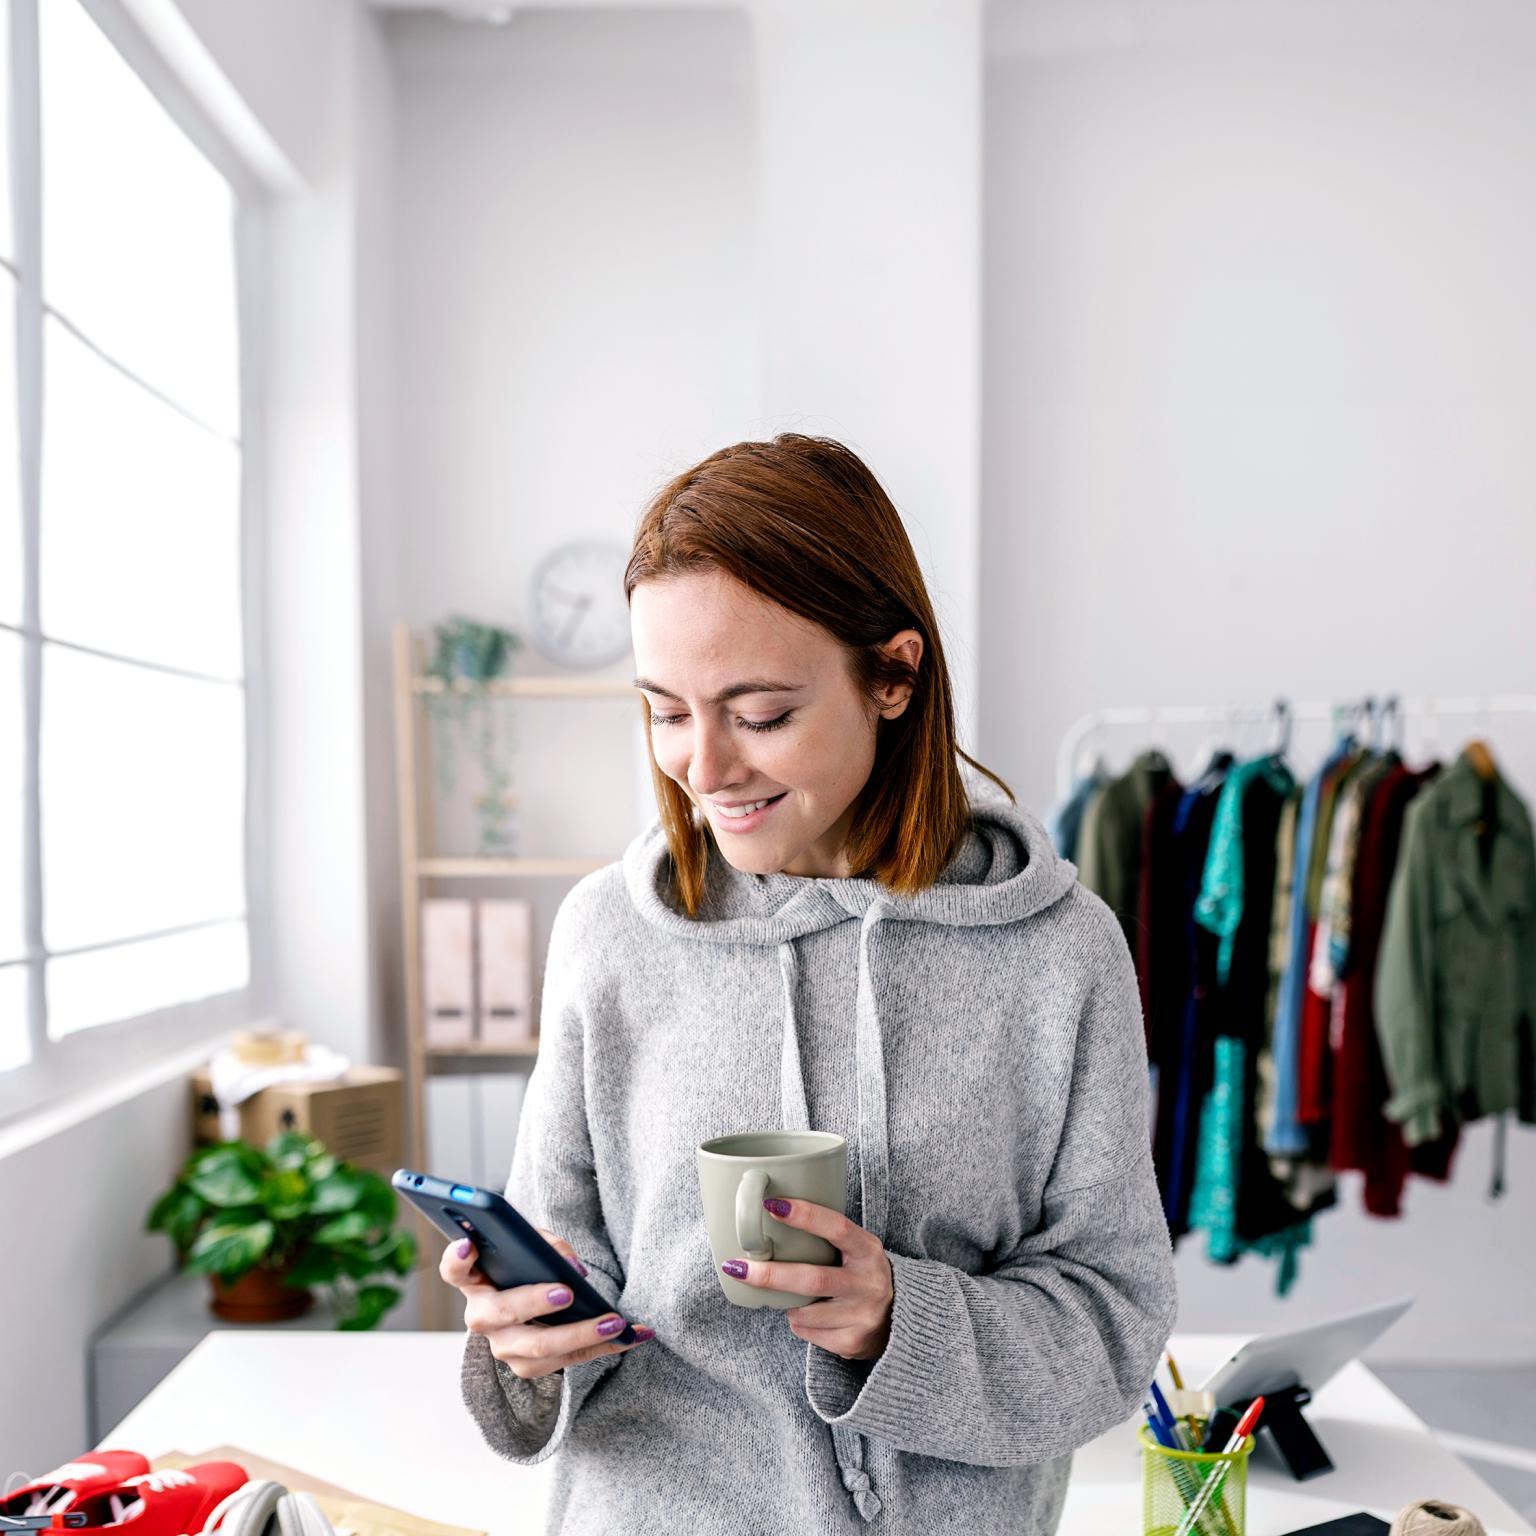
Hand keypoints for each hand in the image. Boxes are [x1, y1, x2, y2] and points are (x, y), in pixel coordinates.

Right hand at [441, 1227, 654, 1379]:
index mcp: (475, 1280)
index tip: (470, 1243)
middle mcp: (482, 1317)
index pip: (454, 1269)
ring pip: (538, 1349)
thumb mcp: (534, 1245)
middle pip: (501, 1315)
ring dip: (581, 1335)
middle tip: (567, 1292)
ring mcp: (504, 1347)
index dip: (457, 1257)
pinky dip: (606, 1347)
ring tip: (615, 1322)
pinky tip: (637, 1334)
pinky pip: (568, 1360)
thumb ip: (548, 1247)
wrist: (532, 1299)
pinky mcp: (530, 1366)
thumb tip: (573, 1270)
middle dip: (534, 1303)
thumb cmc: (529, 1264)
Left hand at [721, 1198, 893, 1361]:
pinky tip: (812, 1316)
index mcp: (868, 1250)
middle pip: (813, 1278)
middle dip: (770, 1274)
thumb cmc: (862, 1274)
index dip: (805, 1216)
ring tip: (792, 1298)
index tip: (771, 1205)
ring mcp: (863, 1315)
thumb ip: (828, 1237)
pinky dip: (799, 1322)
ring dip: (787, 1304)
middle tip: (736, 1267)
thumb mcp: (857, 1249)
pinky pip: (808, 1332)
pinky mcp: (853, 1341)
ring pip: (804, 1311)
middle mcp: (869, 1282)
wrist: (902, 1319)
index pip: (836, 1227)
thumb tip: (770, 1217)